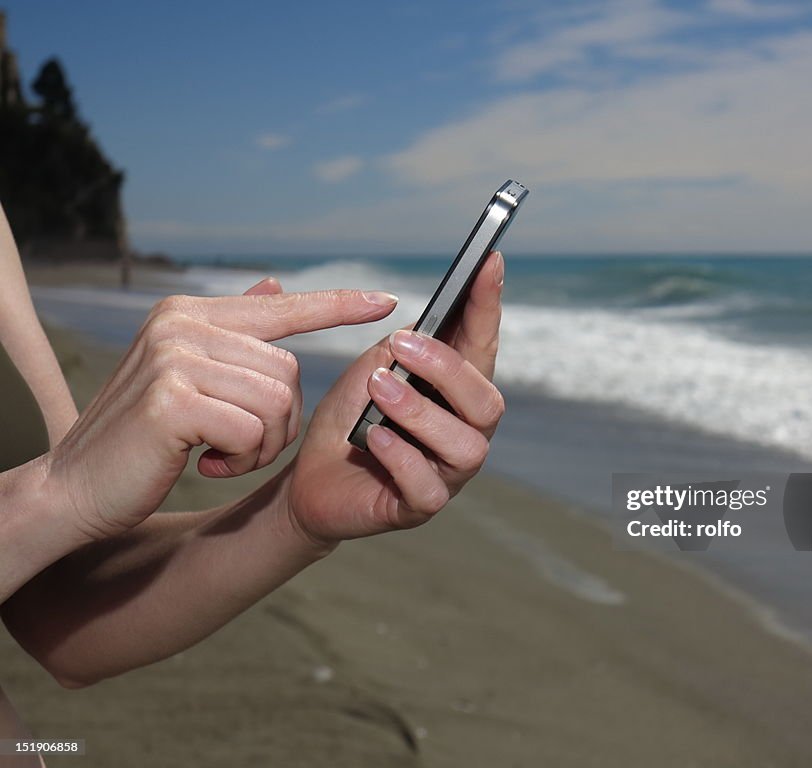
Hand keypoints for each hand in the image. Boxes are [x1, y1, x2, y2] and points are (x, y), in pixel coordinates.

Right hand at [45, 281, 397, 540]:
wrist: (77, 487)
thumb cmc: (143, 437)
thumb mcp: (188, 376)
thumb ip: (233, 334)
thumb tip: (274, 287)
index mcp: (189, 314)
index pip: (282, 306)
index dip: (337, 305)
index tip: (386, 301)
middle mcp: (181, 324)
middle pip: (289, 369)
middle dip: (279, 421)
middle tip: (238, 444)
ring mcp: (174, 357)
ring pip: (278, 401)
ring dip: (261, 444)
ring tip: (222, 453)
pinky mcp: (173, 399)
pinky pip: (253, 429)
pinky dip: (243, 458)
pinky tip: (208, 464)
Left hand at [286, 251, 505, 543]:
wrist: (309, 478)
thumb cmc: (349, 419)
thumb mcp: (371, 369)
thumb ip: (400, 349)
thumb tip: (420, 327)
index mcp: (457, 394)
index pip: (483, 347)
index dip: (488, 306)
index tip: (487, 262)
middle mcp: (465, 432)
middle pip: (488, 401)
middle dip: (448, 369)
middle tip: (402, 345)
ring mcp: (447, 473)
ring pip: (465, 445)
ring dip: (420, 411)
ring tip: (378, 388)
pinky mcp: (419, 506)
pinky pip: (428, 487)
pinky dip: (400, 457)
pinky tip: (373, 437)